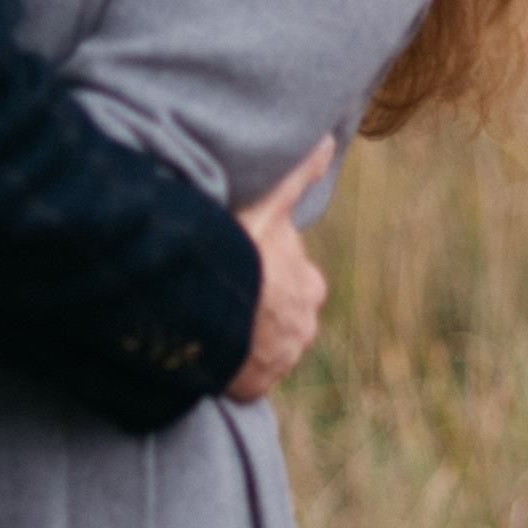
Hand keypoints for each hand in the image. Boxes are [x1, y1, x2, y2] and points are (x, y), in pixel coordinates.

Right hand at [226, 136, 334, 401]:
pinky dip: (227, 367)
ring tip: (208, 318)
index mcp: (309, 288)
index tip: (243, 260)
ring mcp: (276, 362)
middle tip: (223, 291)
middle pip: (279, 317)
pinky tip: (205, 347)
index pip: (296, 281)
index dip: (268, 269)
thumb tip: (328, 139)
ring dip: (242, 338)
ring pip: (262, 348)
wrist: (199, 306)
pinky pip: (242, 379)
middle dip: (258, 309)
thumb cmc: (236, 250)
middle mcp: (301, 330)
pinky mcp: (251, 388)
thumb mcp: (267, 203)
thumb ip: (298, 174)